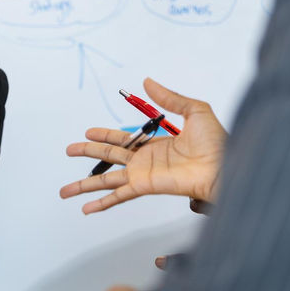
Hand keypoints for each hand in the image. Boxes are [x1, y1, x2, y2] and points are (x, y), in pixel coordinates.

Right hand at [59, 77, 227, 213]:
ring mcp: (143, 175)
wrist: (224, 166)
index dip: (105, 136)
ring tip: (64, 190)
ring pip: (107, 179)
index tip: (89, 133)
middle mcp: (146, 161)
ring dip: (85, 184)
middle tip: (70, 150)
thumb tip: (147, 82)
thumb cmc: (217, 143)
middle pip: (109, 157)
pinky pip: (117, 195)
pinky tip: (85, 208)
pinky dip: (100, 203)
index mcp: (157, 145)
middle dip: (88, 153)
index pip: (124, 140)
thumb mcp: (194, 110)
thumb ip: (169, 98)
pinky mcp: (144, 186)